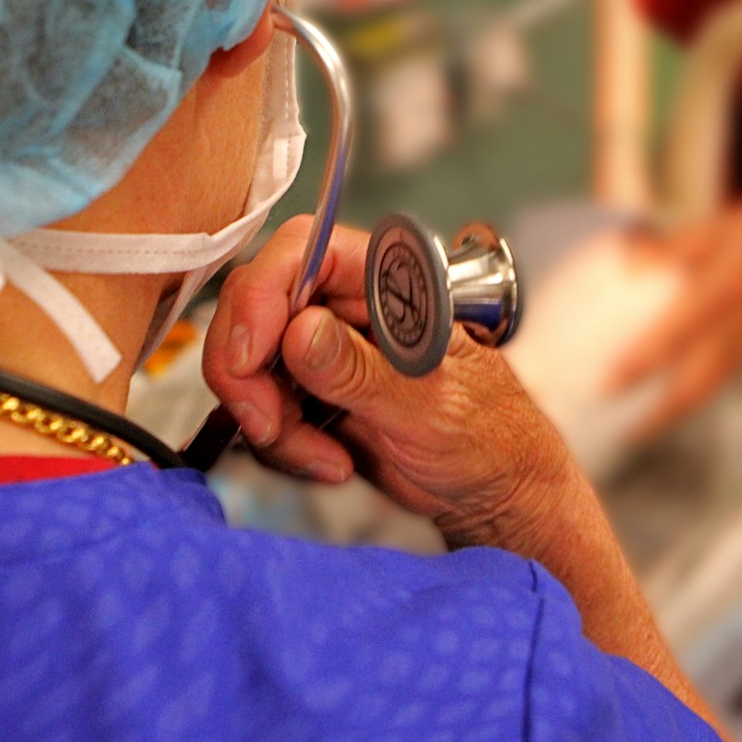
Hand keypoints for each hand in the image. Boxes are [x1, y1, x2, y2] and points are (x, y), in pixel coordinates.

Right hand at [204, 216, 583, 549]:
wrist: (493, 490)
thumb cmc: (491, 436)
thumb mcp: (431, 407)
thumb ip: (362, 370)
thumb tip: (302, 332)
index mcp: (388, 279)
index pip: (302, 251)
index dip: (261, 297)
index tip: (248, 357)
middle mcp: (347, 304)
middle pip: (256, 307)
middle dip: (249, 373)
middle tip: (270, 424)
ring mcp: (324, 349)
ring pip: (248, 363)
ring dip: (270, 420)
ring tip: (326, 457)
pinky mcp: (309, 391)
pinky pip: (260, 407)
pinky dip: (281, 442)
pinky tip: (329, 461)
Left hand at [609, 199, 741, 427]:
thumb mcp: (718, 228)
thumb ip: (672, 247)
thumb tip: (627, 262)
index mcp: (722, 292)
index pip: (675, 335)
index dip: (643, 362)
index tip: (612, 380)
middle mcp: (734, 327)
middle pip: (693, 384)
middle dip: (657, 413)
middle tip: (622, 430)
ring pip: (706, 391)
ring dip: (673, 414)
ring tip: (638, 430)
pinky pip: (717, 384)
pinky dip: (691, 401)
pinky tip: (667, 409)